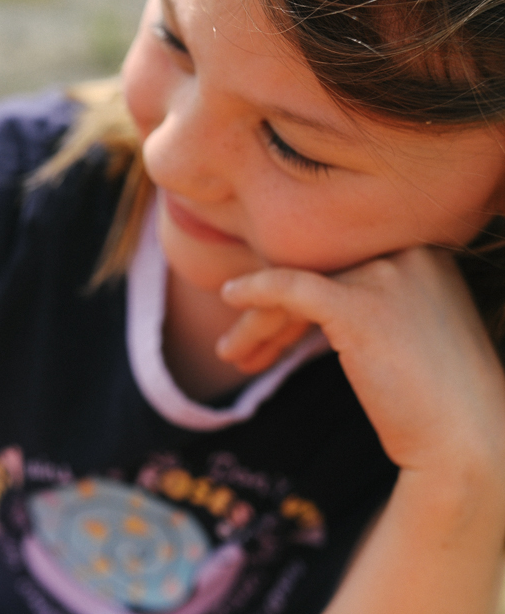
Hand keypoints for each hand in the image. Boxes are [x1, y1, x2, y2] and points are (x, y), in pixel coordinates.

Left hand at [220, 246, 504, 474]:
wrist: (466, 441)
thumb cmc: (436, 399)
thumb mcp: (405, 331)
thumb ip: (366, 303)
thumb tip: (304, 301)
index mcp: (423, 253)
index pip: (338, 265)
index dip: (296, 297)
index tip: (272, 332)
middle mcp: (409, 253)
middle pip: (315, 273)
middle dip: (272, 313)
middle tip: (240, 347)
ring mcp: (387, 275)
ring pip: (296, 287)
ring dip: (258, 323)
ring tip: (231, 354)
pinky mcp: (361, 306)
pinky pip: (291, 288)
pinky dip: (256, 289)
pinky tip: (229, 296)